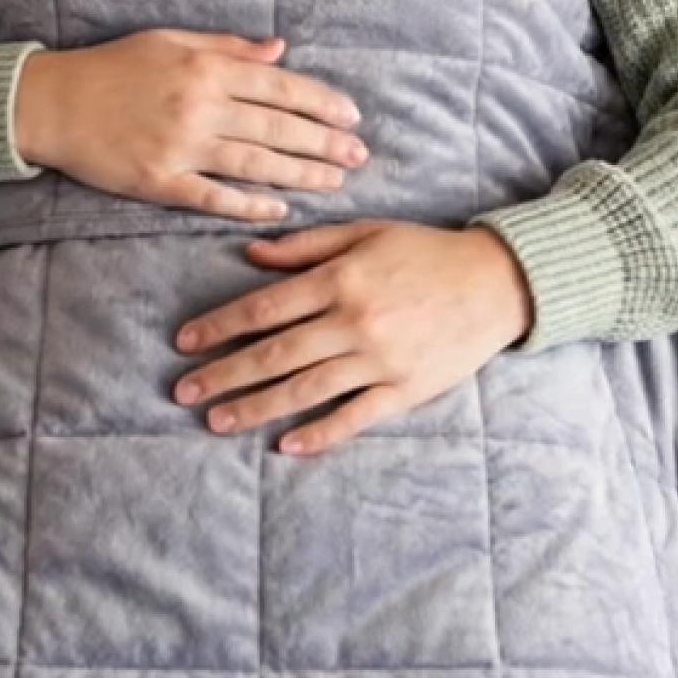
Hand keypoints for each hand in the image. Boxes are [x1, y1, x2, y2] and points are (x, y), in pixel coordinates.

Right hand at [11, 29, 366, 219]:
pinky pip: (214, 197)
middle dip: (324, 143)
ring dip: (300, 175)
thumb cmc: (114, 66)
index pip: (279, 85)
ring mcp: (180, 146)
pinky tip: (280, 209)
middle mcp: (199, 105)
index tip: (352, 117)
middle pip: (277, 127)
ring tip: (335, 182)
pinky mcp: (159, 181)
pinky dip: (249, 204)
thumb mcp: (171, 40)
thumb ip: (228, 47)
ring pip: (255, 164)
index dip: (321, 102)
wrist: (53, 102)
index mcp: (206, 67)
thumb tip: (280, 49)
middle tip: (360, 156)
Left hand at [172, 219, 534, 454]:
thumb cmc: (423, 250)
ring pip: (305, 389)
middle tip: (184, 390)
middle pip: (275, 353)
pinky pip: (354, 417)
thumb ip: (306, 246)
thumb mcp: (364, 232)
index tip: (185, 340)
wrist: (493, 282)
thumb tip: (251, 254)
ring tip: (217, 420)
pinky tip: (286, 445)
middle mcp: (354, 321)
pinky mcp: (404, 390)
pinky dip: (319, 434)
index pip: (265, 307)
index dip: (220, 325)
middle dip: (224, 373)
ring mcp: (379, 360)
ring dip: (256, 407)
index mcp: (340, 278)